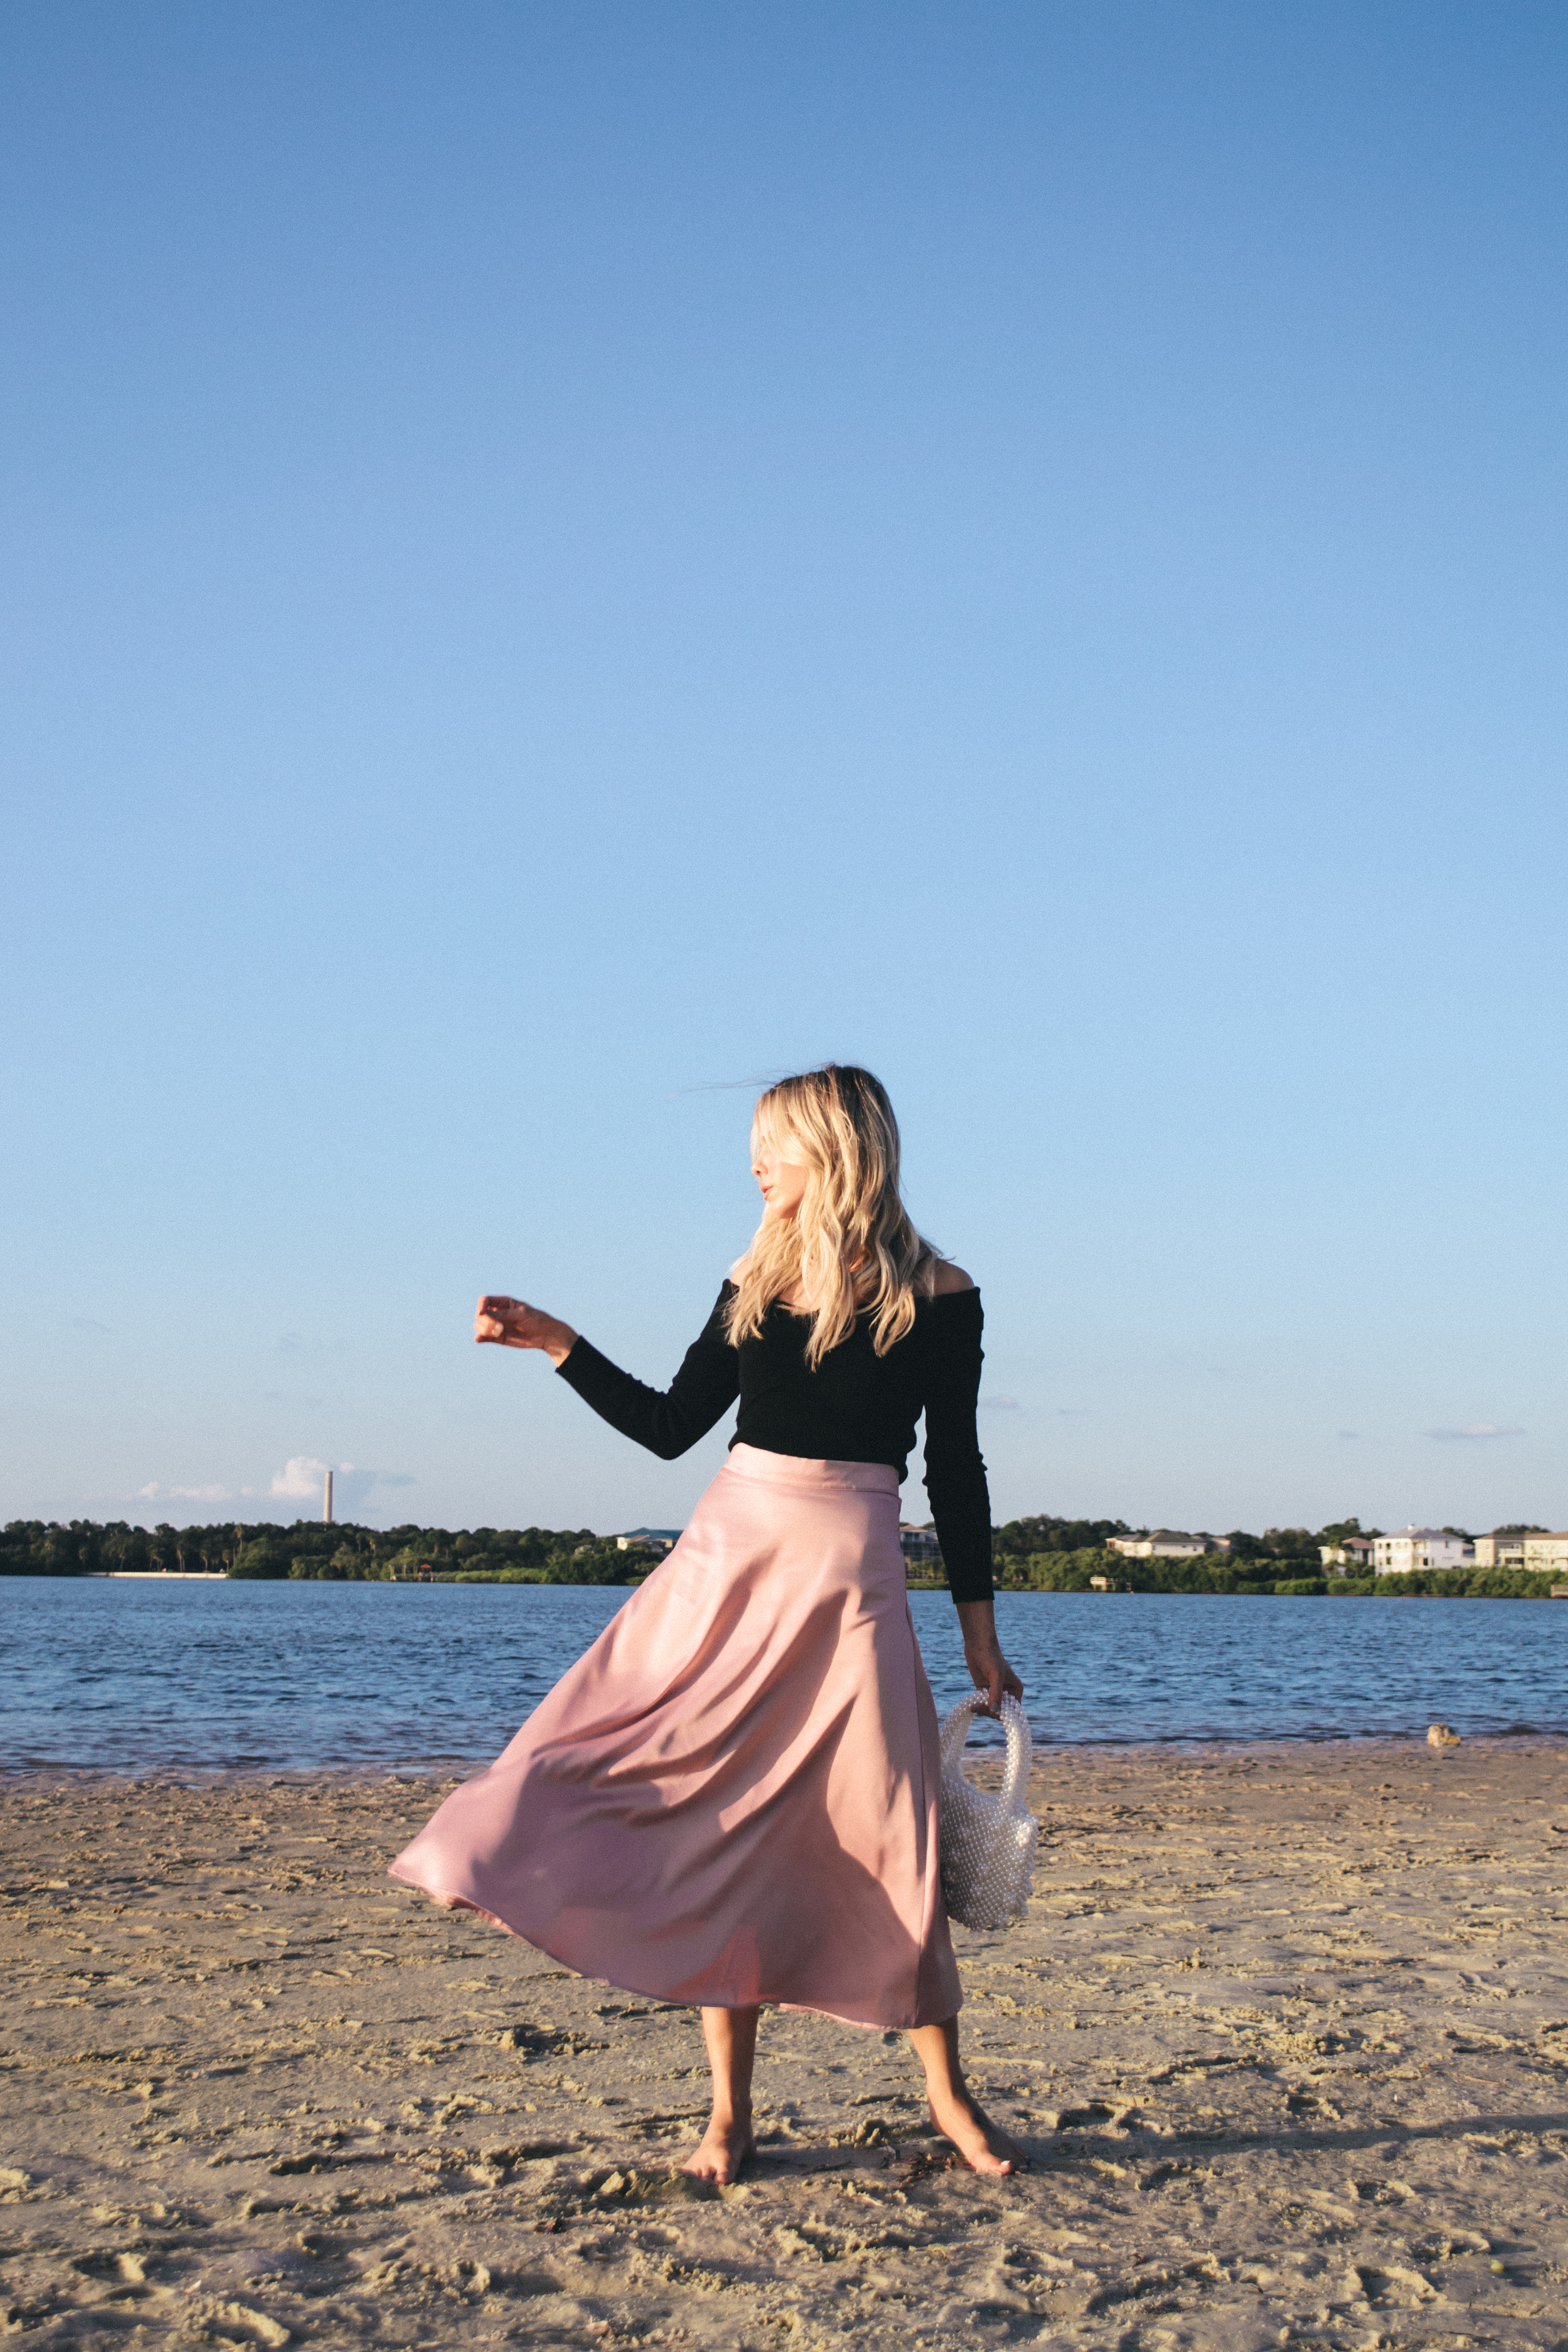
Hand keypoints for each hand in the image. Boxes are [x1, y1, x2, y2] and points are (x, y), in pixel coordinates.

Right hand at [474, 1295, 578, 1366]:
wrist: (545, 1335)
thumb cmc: (536, 1320)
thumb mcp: (522, 1314)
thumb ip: (505, 1314)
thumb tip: (486, 1314)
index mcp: (504, 1303)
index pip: (485, 1301)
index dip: (481, 1306)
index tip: (481, 1313)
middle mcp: (497, 1313)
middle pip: (480, 1314)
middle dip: (484, 1321)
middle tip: (497, 1327)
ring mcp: (496, 1325)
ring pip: (479, 1326)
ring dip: (483, 1330)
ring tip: (496, 1333)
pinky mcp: (497, 1337)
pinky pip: (484, 1337)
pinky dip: (480, 1338)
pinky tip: (479, 1339)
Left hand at [955, 1599, 1023, 1715]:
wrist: (978, 1646)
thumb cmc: (991, 1658)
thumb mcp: (996, 1676)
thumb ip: (996, 1693)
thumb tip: (995, 1710)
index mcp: (1016, 1689)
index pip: (1012, 1710)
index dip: (1003, 1714)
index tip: (991, 1711)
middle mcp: (1007, 1692)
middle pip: (1001, 1711)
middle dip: (990, 1712)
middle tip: (979, 1708)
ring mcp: (995, 1691)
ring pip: (991, 1709)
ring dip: (983, 1710)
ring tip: (974, 1707)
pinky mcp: (984, 1690)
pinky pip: (983, 1704)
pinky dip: (978, 1707)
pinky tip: (972, 1705)